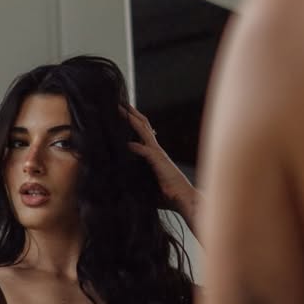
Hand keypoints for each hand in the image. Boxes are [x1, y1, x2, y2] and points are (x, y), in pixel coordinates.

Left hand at [125, 105, 201, 234]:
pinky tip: (127, 144)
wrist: (184, 200)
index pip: (142, 133)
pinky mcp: (159, 162)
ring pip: (144, 132)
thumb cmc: (168, 195)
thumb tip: (121, 180)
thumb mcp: (148, 184)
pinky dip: (136, 147)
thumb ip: (137, 178)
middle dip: (131, 114)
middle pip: (143, 126)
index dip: (133, 122)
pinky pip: (145, 152)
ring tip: (121, 109)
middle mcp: (156, 150)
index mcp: (153, 154)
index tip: (122, 113)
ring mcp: (158, 154)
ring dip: (132, 120)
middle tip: (119, 103)